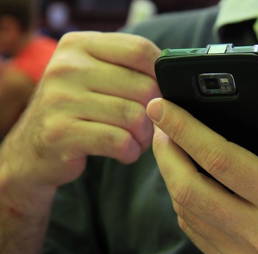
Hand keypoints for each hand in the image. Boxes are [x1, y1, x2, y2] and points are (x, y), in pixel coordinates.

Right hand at [0, 32, 160, 207]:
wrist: (33, 148)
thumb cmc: (75, 110)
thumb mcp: (93, 77)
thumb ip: (127, 69)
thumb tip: (172, 79)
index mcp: (79, 45)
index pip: (140, 50)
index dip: (161, 75)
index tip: (161, 93)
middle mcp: (67, 66)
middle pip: (143, 87)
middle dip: (156, 113)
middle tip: (148, 126)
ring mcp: (61, 99)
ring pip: (134, 116)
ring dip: (144, 136)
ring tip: (137, 140)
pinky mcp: (61, 132)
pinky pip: (119, 141)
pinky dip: (131, 151)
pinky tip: (126, 152)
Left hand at [148, 75, 257, 253]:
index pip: (220, 159)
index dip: (185, 129)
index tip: (160, 107)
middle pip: (190, 188)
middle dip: (165, 152)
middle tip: (159, 125)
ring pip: (187, 211)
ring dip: (171, 175)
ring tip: (170, 147)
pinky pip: (195, 231)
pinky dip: (183, 201)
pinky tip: (187, 179)